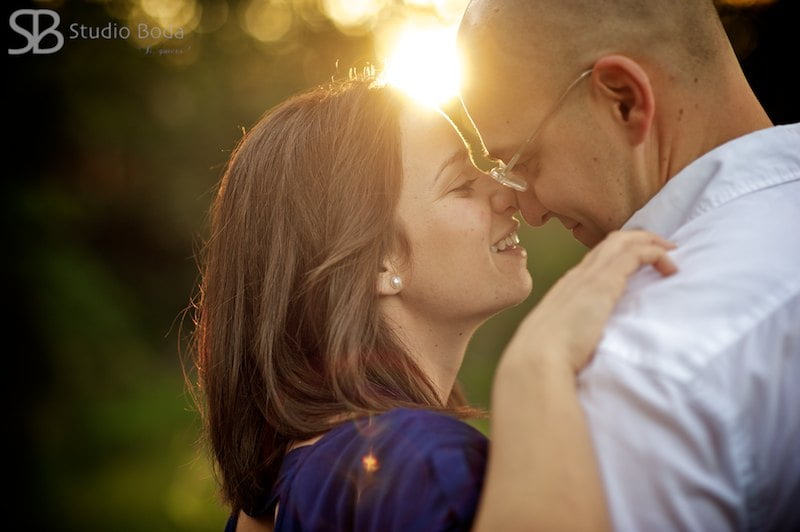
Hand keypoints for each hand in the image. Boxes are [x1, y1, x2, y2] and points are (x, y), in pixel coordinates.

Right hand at [503, 230, 676, 375]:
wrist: (539, 356)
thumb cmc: (549, 357)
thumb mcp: (563, 339)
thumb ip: (575, 334)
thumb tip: (587, 346)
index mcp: (568, 288)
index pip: (598, 259)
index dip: (621, 254)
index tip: (640, 262)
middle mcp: (578, 275)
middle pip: (611, 242)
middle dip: (639, 239)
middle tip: (664, 248)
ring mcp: (590, 276)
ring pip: (623, 241)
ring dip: (650, 242)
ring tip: (671, 252)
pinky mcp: (605, 281)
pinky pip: (634, 254)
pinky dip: (654, 254)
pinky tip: (669, 266)